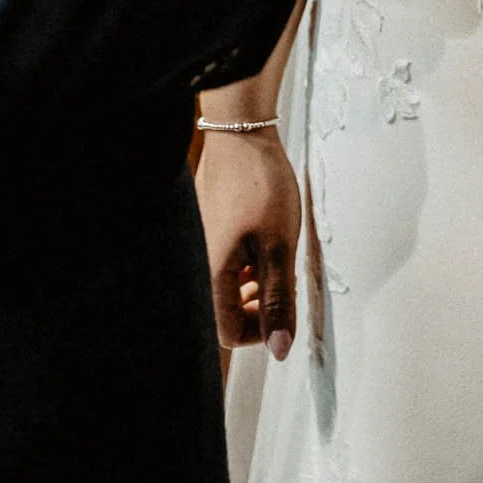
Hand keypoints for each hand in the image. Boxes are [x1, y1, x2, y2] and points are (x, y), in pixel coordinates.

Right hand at [197, 127, 300, 356]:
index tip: (284, 304)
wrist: (241, 133)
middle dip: (259, 305)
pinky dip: (244, 262)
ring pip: (226, 287)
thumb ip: (279, 301)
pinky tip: (261, 238)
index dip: (262, 329)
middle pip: (226, 312)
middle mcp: (198, 266)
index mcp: (213, 276)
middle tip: (283, 278)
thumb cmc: (260, 186)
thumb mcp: (280, 247)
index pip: (230, 335)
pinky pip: (222, 263)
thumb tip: (280, 350)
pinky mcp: (205, 230)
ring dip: (253, 284)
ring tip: (274, 255)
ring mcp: (199, 246)